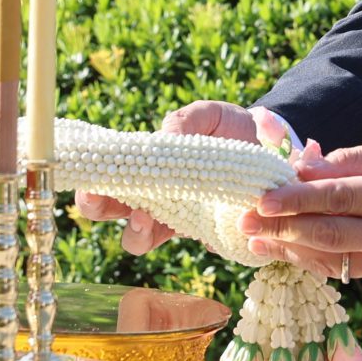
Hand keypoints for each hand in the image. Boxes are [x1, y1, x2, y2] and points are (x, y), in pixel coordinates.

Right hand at [76, 100, 287, 255]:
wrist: (270, 142)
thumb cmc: (225, 127)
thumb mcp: (206, 115)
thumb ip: (184, 121)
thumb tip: (163, 134)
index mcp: (147, 169)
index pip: (105, 184)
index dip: (92, 191)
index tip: (92, 189)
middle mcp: (155, 198)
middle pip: (112, 212)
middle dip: (106, 214)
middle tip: (114, 204)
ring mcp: (180, 218)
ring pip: (143, 239)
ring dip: (138, 234)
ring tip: (146, 221)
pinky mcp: (212, 232)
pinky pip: (199, 245)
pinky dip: (199, 240)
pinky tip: (207, 232)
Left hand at [238, 140, 361, 285]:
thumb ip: (353, 161)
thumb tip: (303, 167)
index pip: (338, 198)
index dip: (295, 200)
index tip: (259, 199)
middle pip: (330, 235)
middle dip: (282, 230)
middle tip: (243, 224)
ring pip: (335, 261)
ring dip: (292, 253)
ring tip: (257, 244)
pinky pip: (350, 271)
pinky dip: (318, 262)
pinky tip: (292, 253)